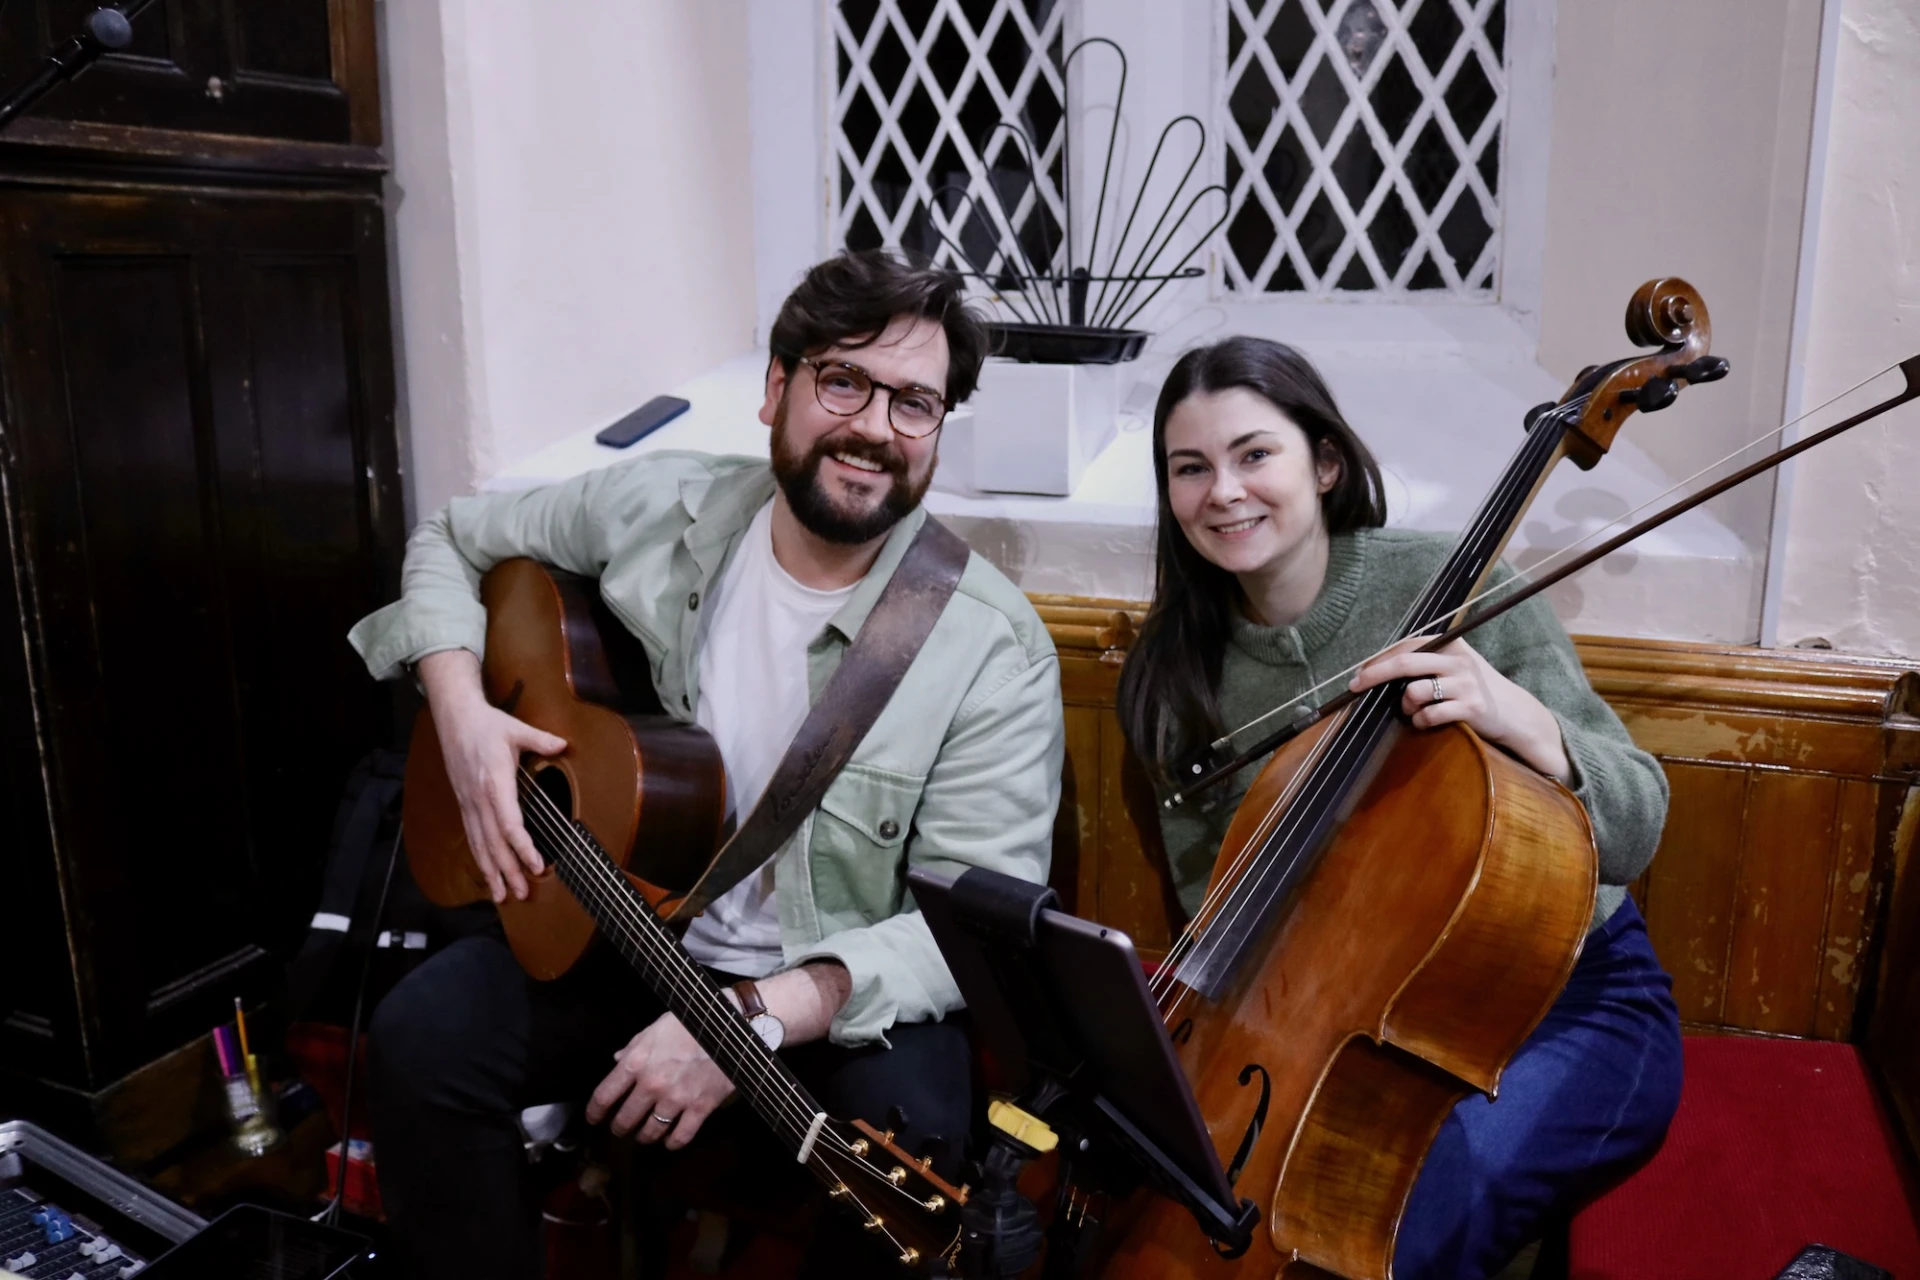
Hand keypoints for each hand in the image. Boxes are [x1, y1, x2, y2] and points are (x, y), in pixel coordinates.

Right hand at [417, 649, 566, 902]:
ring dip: (492, 872)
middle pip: (494, 842)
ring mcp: (469, 803)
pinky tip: (488, 875)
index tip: (536, 865)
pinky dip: (481, 858)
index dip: (522, 848)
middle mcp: (479, 798)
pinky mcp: (465, 804)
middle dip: (508, 870)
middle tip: (522, 893)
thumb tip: (563, 744)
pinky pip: (473, 837)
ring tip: (503, 897)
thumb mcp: (516, 728)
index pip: (508, 823)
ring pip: (480, 845)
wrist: (454, 719)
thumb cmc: (487, 724)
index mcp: (494, 782)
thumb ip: (541, 739)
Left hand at [587, 1013, 734, 1148]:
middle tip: (620, 1128)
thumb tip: (616, 1061)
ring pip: (650, 1132)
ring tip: (643, 1136)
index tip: (593, 1119)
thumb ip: (634, 1048)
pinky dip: (672, 1143)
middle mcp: (652, 1084)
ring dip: (643, 1137)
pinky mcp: (699, 1108)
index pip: (604, 1096)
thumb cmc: (690, 1022)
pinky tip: (670, 1141)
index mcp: (636, 1062)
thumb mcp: (655, 1029)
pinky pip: (680, 1138)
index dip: (594, 1112)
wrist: (730, 1027)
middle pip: (624, 1120)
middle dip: (618, 1128)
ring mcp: (676, 1099)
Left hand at [1349, 637, 1570, 782]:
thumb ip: (1424, 662)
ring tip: (1413, 711)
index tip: (1359, 673)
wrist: (1514, 712)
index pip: (1407, 646)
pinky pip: (1429, 716)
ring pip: (1414, 692)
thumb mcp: (1453, 666)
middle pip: (1405, 663)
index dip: (1379, 659)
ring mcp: (1465, 684)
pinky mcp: (1471, 708)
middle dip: (1374, 675)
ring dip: (1405, 707)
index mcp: (1451, 644)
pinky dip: (1420, 722)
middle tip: (1355, 687)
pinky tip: (1425, 722)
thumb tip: (1377, 667)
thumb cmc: (1474, 688)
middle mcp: (1458, 660)